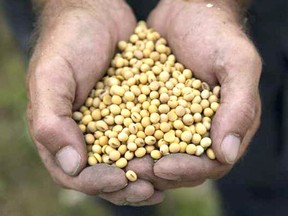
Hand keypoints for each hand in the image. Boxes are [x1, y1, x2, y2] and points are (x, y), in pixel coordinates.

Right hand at [27, 0, 162, 205]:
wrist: (97, 14)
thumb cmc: (69, 42)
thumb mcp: (51, 77)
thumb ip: (51, 121)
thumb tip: (71, 165)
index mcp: (62, 132)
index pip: (75, 173)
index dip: (96, 182)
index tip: (119, 180)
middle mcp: (87, 133)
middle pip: (105, 173)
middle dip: (126, 186)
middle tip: (149, 191)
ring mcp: (113, 124)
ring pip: (129, 159)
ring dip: (146, 174)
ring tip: (165, 180)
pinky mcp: (134, 111)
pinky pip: (146, 135)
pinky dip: (159, 148)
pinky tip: (175, 153)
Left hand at [130, 0, 261, 188]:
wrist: (188, 11)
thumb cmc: (217, 34)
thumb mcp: (237, 64)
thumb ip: (239, 107)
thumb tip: (227, 153)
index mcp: (225, 125)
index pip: (210, 163)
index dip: (188, 169)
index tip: (164, 167)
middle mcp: (200, 128)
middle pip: (182, 164)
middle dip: (159, 171)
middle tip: (134, 170)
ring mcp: (175, 120)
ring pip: (158, 152)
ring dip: (141, 160)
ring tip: (120, 160)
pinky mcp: (154, 108)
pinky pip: (141, 129)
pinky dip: (128, 137)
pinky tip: (111, 139)